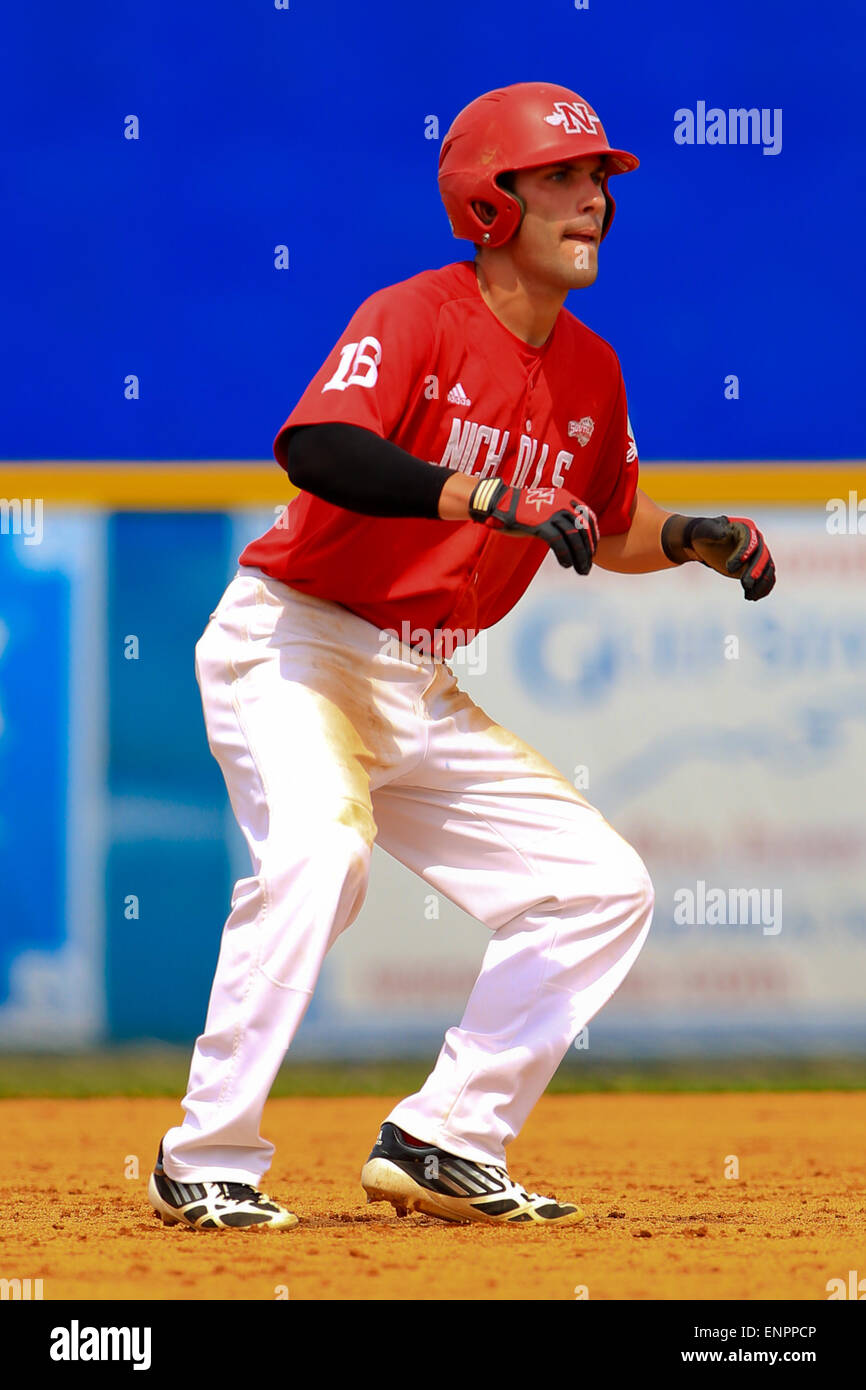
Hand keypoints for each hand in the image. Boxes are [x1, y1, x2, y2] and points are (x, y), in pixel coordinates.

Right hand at [469, 479, 598, 574]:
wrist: (500, 502)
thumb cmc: (522, 509)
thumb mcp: (547, 508)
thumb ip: (560, 517)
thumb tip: (572, 535)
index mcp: (566, 498)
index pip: (588, 517)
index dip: (593, 536)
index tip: (592, 551)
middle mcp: (562, 503)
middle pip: (582, 529)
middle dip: (587, 551)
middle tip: (588, 566)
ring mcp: (551, 513)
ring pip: (573, 537)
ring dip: (579, 556)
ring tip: (580, 570)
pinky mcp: (540, 524)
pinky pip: (558, 542)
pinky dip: (565, 555)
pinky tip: (566, 565)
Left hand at [663, 513, 775, 600]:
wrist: (706, 542)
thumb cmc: (704, 533)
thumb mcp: (705, 530)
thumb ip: (713, 531)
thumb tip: (724, 534)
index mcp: (745, 527)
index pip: (749, 541)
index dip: (743, 553)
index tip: (730, 568)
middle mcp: (757, 540)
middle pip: (762, 556)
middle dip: (756, 571)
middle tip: (746, 584)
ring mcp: (758, 554)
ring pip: (767, 569)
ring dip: (761, 584)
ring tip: (749, 596)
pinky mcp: (756, 567)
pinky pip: (766, 578)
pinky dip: (763, 588)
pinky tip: (754, 597)